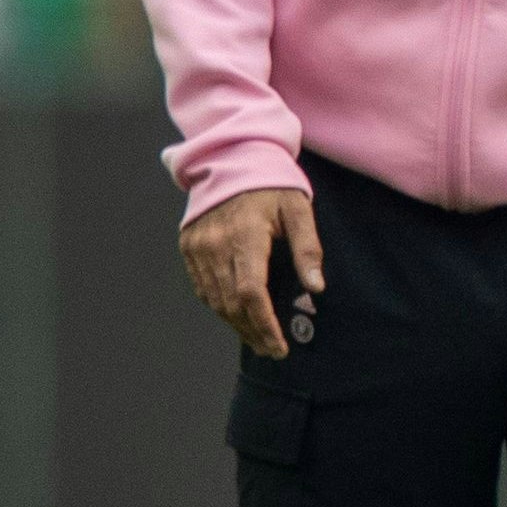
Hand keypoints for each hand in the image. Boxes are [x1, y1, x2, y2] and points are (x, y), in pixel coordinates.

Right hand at [183, 188, 324, 358]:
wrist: (230, 157)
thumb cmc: (271, 183)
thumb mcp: (298, 208)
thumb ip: (307, 248)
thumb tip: (317, 287)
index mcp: (245, 235)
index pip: (252, 294)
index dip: (265, 325)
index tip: (280, 346)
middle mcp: (215, 244)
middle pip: (232, 304)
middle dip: (253, 332)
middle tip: (273, 350)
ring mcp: (198, 247)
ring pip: (215, 300)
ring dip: (236, 325)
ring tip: (258, 340)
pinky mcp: (189, 246)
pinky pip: (202, 287)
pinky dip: (219, 307)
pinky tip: (236, 318)